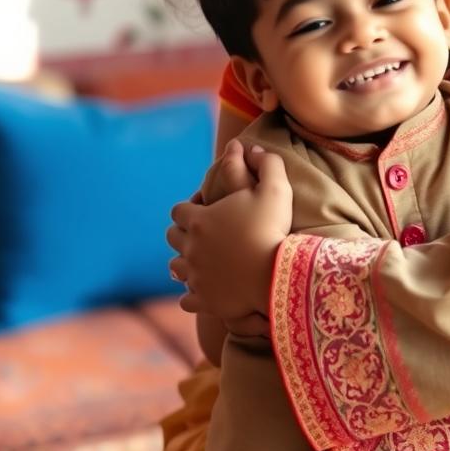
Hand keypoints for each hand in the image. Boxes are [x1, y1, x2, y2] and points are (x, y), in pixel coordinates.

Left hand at [167, 150, 292, 320]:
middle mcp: (190, 248)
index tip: (205, 208)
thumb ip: (267, 163)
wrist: (274, 275)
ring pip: (175, 268)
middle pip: (172, 238)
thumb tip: (255, 150)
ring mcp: (195, 276)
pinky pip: (187, 300)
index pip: (178, 210)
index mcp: (199, 221)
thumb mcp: (276, 188)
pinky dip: (192, 296)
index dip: (189, 207)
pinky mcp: (204, 300)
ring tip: (202, 261)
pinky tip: (205, 291)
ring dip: (185, 263)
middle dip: (184, 233)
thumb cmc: (273, 228)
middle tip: (203, 233)